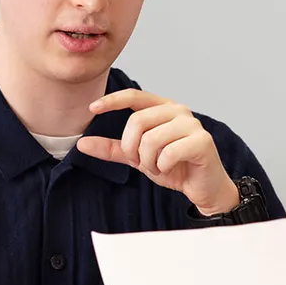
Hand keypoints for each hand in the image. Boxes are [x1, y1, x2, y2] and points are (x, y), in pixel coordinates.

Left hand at [78, 89, 238, 214]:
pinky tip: (171, 169)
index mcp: (163, 108)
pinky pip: (168, 153)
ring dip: (148, 161)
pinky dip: (163, 167)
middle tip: (140, 163)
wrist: (203, 188)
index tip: (92, 108)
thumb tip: (82, 143)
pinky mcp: (202, 141)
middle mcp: (178, 111)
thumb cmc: (175, 168)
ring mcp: (192, 124)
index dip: (112, 100)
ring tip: (159, 167)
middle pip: (137, 121)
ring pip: (151, 139)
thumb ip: (113, 149)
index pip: (134, 96)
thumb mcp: (138, 157)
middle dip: (131, 148)